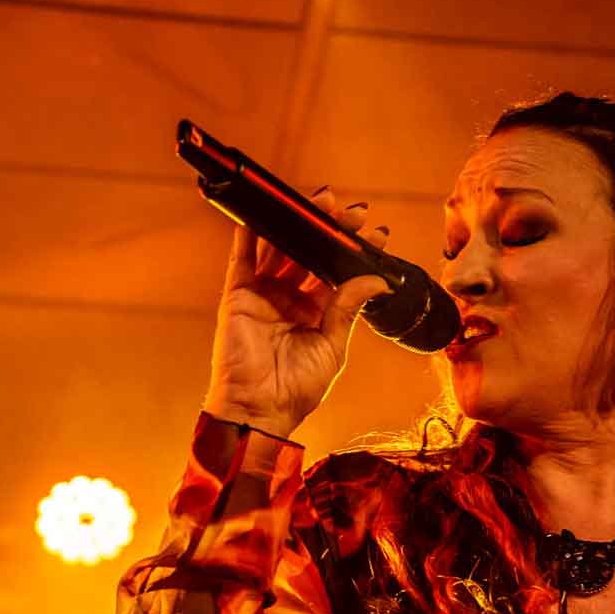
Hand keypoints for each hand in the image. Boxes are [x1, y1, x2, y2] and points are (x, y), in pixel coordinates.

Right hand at [203, 187, 392, 436]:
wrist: (259, 410)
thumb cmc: (296, 389)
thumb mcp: (332, 346)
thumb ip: (347, 308)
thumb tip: (376, 279)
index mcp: (314, 312)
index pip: (337, 273)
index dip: (354, 253)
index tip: (376, 235)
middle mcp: (288, 299)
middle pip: (310, 254)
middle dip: (330, 231)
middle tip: (352, 212)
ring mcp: (262, 294)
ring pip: (281, 248)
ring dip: (298, 224)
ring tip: (322, 203)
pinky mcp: (238, 295)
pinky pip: (242, 257)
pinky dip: (251, 233)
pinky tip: (266, 209)